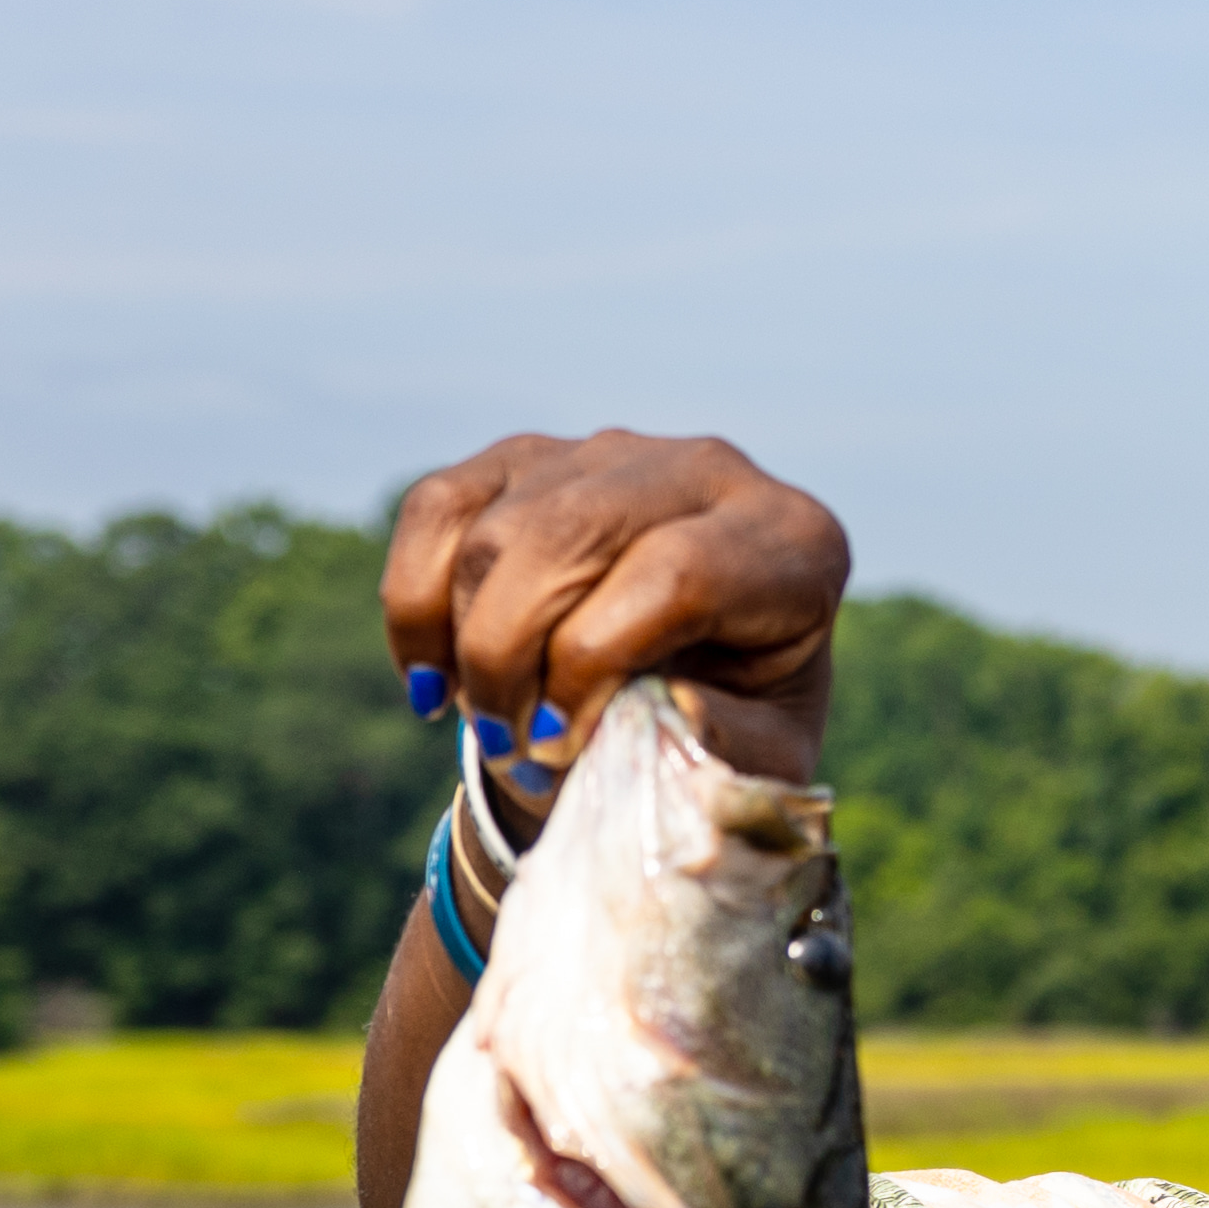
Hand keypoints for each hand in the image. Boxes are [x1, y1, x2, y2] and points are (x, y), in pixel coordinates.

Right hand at [379, 430, 847, 812]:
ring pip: (495, 531)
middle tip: (510, 747)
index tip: (559, 743)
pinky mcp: (529, 455)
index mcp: (793, 542)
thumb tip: (680, 706)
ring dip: (466, 645)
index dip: (596, 661)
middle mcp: (710, 471)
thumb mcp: (761, 757)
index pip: (678, 574)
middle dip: (510, 655)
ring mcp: (612, 450)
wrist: (700, 675)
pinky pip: (438, 509)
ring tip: (492, 728)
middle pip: (569, 536)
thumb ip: (732, 743)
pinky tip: (436, 680)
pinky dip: (415, 604)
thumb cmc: (738, 721)